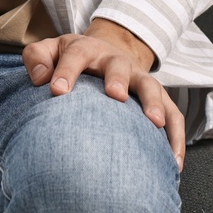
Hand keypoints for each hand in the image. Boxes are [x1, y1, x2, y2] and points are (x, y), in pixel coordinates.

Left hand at [22, 20, 184, 171]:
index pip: (75, 56)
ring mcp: (139, 79)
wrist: (104, 52)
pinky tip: (173, 162)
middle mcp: (116, 62)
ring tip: (154, 123)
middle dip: (118, 80)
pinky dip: (176, 137)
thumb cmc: (71, 60)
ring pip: (152, 88)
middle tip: (115, 96)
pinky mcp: (158, 98)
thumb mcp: (49, 51)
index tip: (57, 91)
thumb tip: (39, 79)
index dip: (66, 71)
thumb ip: (37, 58)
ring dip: (154, 104)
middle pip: (119, 67)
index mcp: (86, 50)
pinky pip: (173, 115)